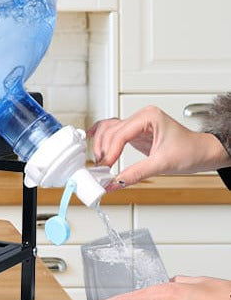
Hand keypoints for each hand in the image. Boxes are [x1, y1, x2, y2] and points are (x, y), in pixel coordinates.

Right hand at [87, 107, 230, 187]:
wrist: (205, 153)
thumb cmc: (192, 152)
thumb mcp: (163, 164)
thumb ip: (137, 173)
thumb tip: (117, 182)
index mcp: (148, 116)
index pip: (121, 133)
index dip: (110, 150)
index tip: (105, 166)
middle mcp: (141, 117)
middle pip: (111, 130)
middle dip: (104, 148)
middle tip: (100, 167)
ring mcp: (138, 124)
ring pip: (110, 129)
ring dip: (102, 144)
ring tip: (99, 161)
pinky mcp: (136, 132)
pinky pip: (115, 132)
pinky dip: (104, 137)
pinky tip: (94, 140)